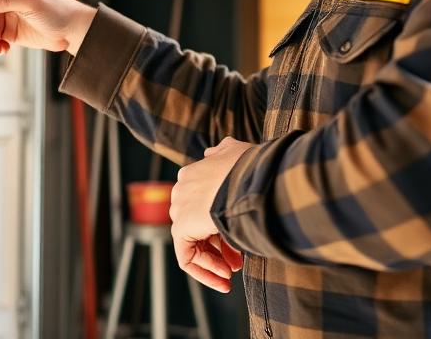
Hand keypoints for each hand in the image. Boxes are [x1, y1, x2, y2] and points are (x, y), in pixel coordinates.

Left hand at [169, 136, 253, 291]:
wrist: (248, 179)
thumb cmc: (250, 167)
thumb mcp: (236, 151)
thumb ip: (221, 151)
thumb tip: (210, 152)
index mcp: (193, 172)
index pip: (203, 202)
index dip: (221, 224)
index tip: (239, 236)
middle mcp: (182, 188)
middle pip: (198, 224)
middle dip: (219, 244)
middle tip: (237, 260)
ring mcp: (180, 208)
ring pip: (193, 240)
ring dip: (214, 260)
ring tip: (231, 273)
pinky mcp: (181, 227)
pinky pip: (186, 255)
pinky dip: (205, 269)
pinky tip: (224, 279)